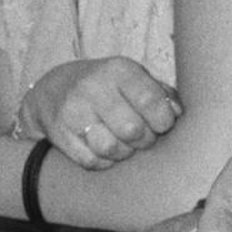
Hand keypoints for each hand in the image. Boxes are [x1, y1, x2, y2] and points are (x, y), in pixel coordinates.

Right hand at [16, 57, 180, 169]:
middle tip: (141, 136)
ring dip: (123, 152)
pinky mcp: (60, 134)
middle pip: (132, 130)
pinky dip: (103, 161)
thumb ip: (161, 93)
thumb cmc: (107, 87)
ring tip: (123, 143)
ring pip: (111, 148)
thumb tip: (177, 113)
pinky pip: (91, 161)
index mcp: (118, 70)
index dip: (163, 121)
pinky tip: (103, 149)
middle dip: (144, 140)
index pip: (151, 101)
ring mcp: (73, 111)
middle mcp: (93, 87)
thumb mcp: (133, 79)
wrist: (53, 90)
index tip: (161, 124)